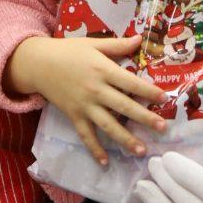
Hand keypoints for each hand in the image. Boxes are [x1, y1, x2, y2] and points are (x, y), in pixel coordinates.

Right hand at [8, 35, 168, 167]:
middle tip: (162, 128)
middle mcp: (96, 90)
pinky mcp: (74, 116)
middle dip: (144, 118)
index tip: (165, 99)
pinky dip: (94, 149)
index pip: (130, 82)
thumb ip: (117, 45)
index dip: (148, 91)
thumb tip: (139, 39)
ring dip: (125, 139)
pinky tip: (105, 162)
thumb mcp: (93, 44)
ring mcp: (84, 105)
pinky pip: (86, 135)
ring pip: (108, 125)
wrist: (38, 63)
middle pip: (124, 106)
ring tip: (142, 150)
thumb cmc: (68, 51)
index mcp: (103, 70)